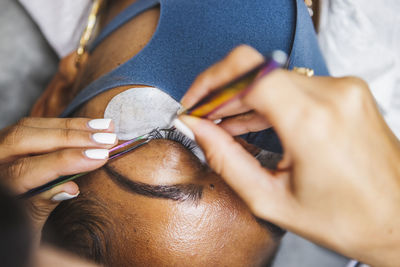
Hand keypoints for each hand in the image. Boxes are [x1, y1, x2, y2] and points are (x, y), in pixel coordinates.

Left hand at [0, 117, 116, 242]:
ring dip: (74, 126)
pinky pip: (36, 126)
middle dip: (72, 137)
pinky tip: (89, 126)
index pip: (26, 169)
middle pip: (26, 138)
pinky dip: (65, 125)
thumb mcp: (26, 224)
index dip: (66, 161)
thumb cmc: (14, 224)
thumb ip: (42, 204)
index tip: (100, 157)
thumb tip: (71, 188)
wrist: (4, 222)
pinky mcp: (10, 139)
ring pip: (32, 126)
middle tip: (108, 139)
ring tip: (107, 127)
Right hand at [179, 45, 399, 265]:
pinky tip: (249, 122)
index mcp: (313, 122)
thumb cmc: (348, 219)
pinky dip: (266, 102)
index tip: (195, 103)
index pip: (247, 72)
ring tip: (221, 124)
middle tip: (202, 117)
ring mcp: (343, 90)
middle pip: (256, 71)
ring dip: (241, 98)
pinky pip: (293, 87)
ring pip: (273, 77)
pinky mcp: (346, 92)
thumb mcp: (272, 199)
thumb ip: (226, 160)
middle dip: (221, 92)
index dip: (211, 83)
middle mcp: (332, 95)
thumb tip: (197, 130)